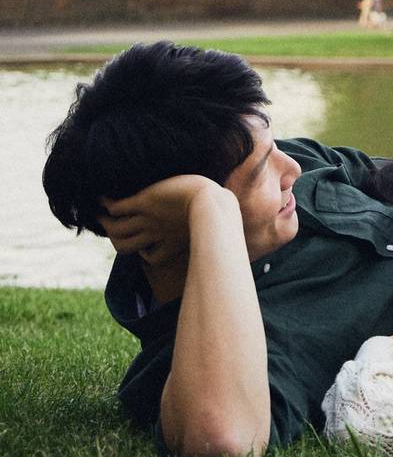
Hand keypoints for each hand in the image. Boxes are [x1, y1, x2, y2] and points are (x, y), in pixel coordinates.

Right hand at [97, 175, 223, 265]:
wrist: (210, 201)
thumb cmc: (217, 210)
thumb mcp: (213, 226)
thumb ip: (213, 234)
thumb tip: (229, 240)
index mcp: (172, 241)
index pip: (149, 257)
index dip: (143, 253)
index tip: (143, 246)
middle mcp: (156, 232)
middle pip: (123, 246)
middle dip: (116, 239)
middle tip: (111, 228)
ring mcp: (148, 218)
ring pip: (116, 229)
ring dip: (105, 222)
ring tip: (99, 214)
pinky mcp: (144, 202)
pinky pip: (117, 208)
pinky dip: (106, 204)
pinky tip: (101, 198)